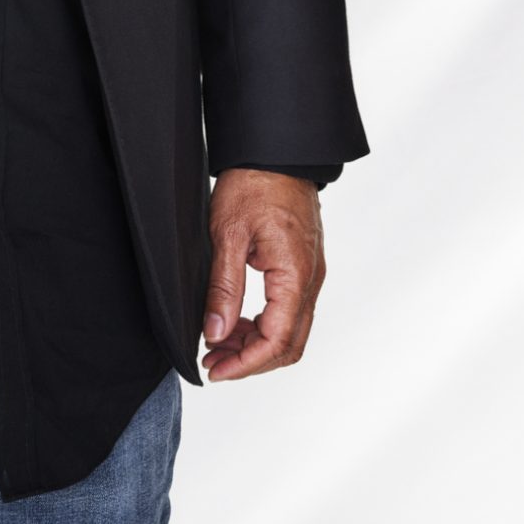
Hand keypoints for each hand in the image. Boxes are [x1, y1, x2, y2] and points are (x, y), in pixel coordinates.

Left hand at [199, 169, 324, 380]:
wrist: (276, 153)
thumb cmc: (254, 183)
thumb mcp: (227, 234)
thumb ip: (223, 288)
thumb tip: (215, 333)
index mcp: (295, 275)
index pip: (277, 341)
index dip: (246, 364)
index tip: (216, 370)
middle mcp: (310, 281)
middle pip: (289, 344)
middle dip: (250, 361)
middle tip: (213, 362)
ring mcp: (310, 276)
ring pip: (290, 331)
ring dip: (256, 345)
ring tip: (217, 345)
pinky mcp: (303, 269)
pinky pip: (289, 311)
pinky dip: (263, 326)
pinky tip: (234, 323)